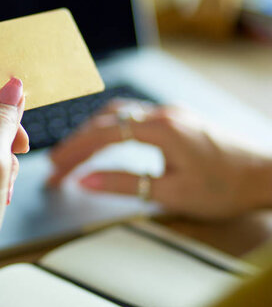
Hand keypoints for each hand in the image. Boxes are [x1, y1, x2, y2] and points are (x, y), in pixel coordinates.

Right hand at [49, 99, 271, 219]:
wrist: (268, 175)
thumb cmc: (225, 188)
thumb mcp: (172, 193)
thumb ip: (124, 184)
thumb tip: (85, 181)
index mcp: (162, 129)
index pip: (104, 135)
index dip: (76, 153)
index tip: (56, 170)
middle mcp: (164, 114)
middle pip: (107, 120)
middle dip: (78, 142)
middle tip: (56, 164)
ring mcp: (172, 113)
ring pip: (119, 114)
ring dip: (93, 132)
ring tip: (73, 152)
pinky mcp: (179, 119)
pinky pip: (134, 116)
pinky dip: (112, 128)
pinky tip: (106, 140)